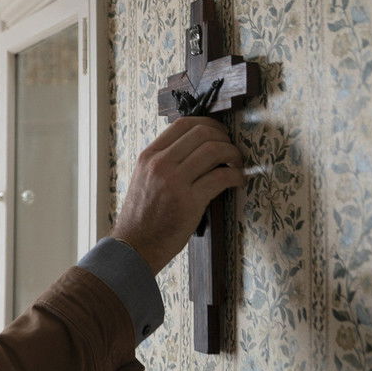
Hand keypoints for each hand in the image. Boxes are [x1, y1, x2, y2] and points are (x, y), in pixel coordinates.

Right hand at [111, 116, 244, 274]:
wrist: (133, 247)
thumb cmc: (142, 217)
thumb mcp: (144, 179)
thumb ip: (164, 162)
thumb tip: (195, 149)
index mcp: (148, 156)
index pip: (183, 124)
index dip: (209, 124)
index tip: (219, 134)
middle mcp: (159, 164)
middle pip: (202, 133)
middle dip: (224, 138)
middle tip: (231, 151)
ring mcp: (173, 182)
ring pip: (214, 150)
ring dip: (233, 154)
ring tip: (236, 165)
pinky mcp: (189, 202)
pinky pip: (221, 177)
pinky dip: (236, 176)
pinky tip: (238, 181)